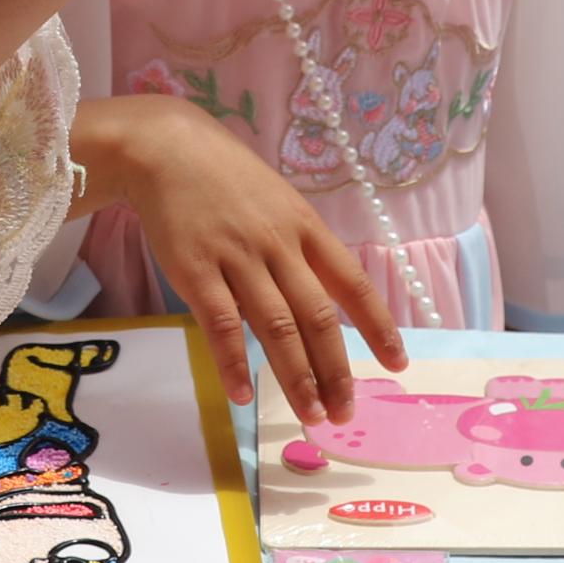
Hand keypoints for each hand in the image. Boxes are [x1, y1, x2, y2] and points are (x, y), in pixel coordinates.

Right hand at [88, 96, 404, 416]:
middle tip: (345, 413)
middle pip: (317, 317)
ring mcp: (237, 258)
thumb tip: (316, 306)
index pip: (353, 283)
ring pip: (275, 327)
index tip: (398, 365)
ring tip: (310, 415)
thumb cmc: (226, 180)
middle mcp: (278, 245)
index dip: (378, 326)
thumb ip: (299, 250)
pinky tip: (242, 394)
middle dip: (336, 370)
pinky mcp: (195, 269)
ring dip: (296, 377)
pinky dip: (233, 362)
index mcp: (305, 227)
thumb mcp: (278, 202)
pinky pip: (220, 324)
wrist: (165, 148)